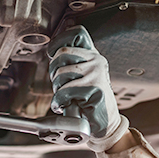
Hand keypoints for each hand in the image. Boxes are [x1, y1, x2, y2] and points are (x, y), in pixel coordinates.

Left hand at [48, 26, 127, 151]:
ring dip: (57, 89)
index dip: (59, 41)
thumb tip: (53, 52)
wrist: (105, 124)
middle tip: (59, 85)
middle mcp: (96, 61)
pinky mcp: (94, 89)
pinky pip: (65, 91)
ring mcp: (96, 74)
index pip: (77, 33)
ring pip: (61, 73)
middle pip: (62, 54)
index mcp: (93, 55)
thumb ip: (71, 63)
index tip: (53, 54)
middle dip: (53, 72)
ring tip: (64, 97)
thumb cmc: (90, 102)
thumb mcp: (82, 77)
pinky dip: (59, 102)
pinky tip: (63, 105)